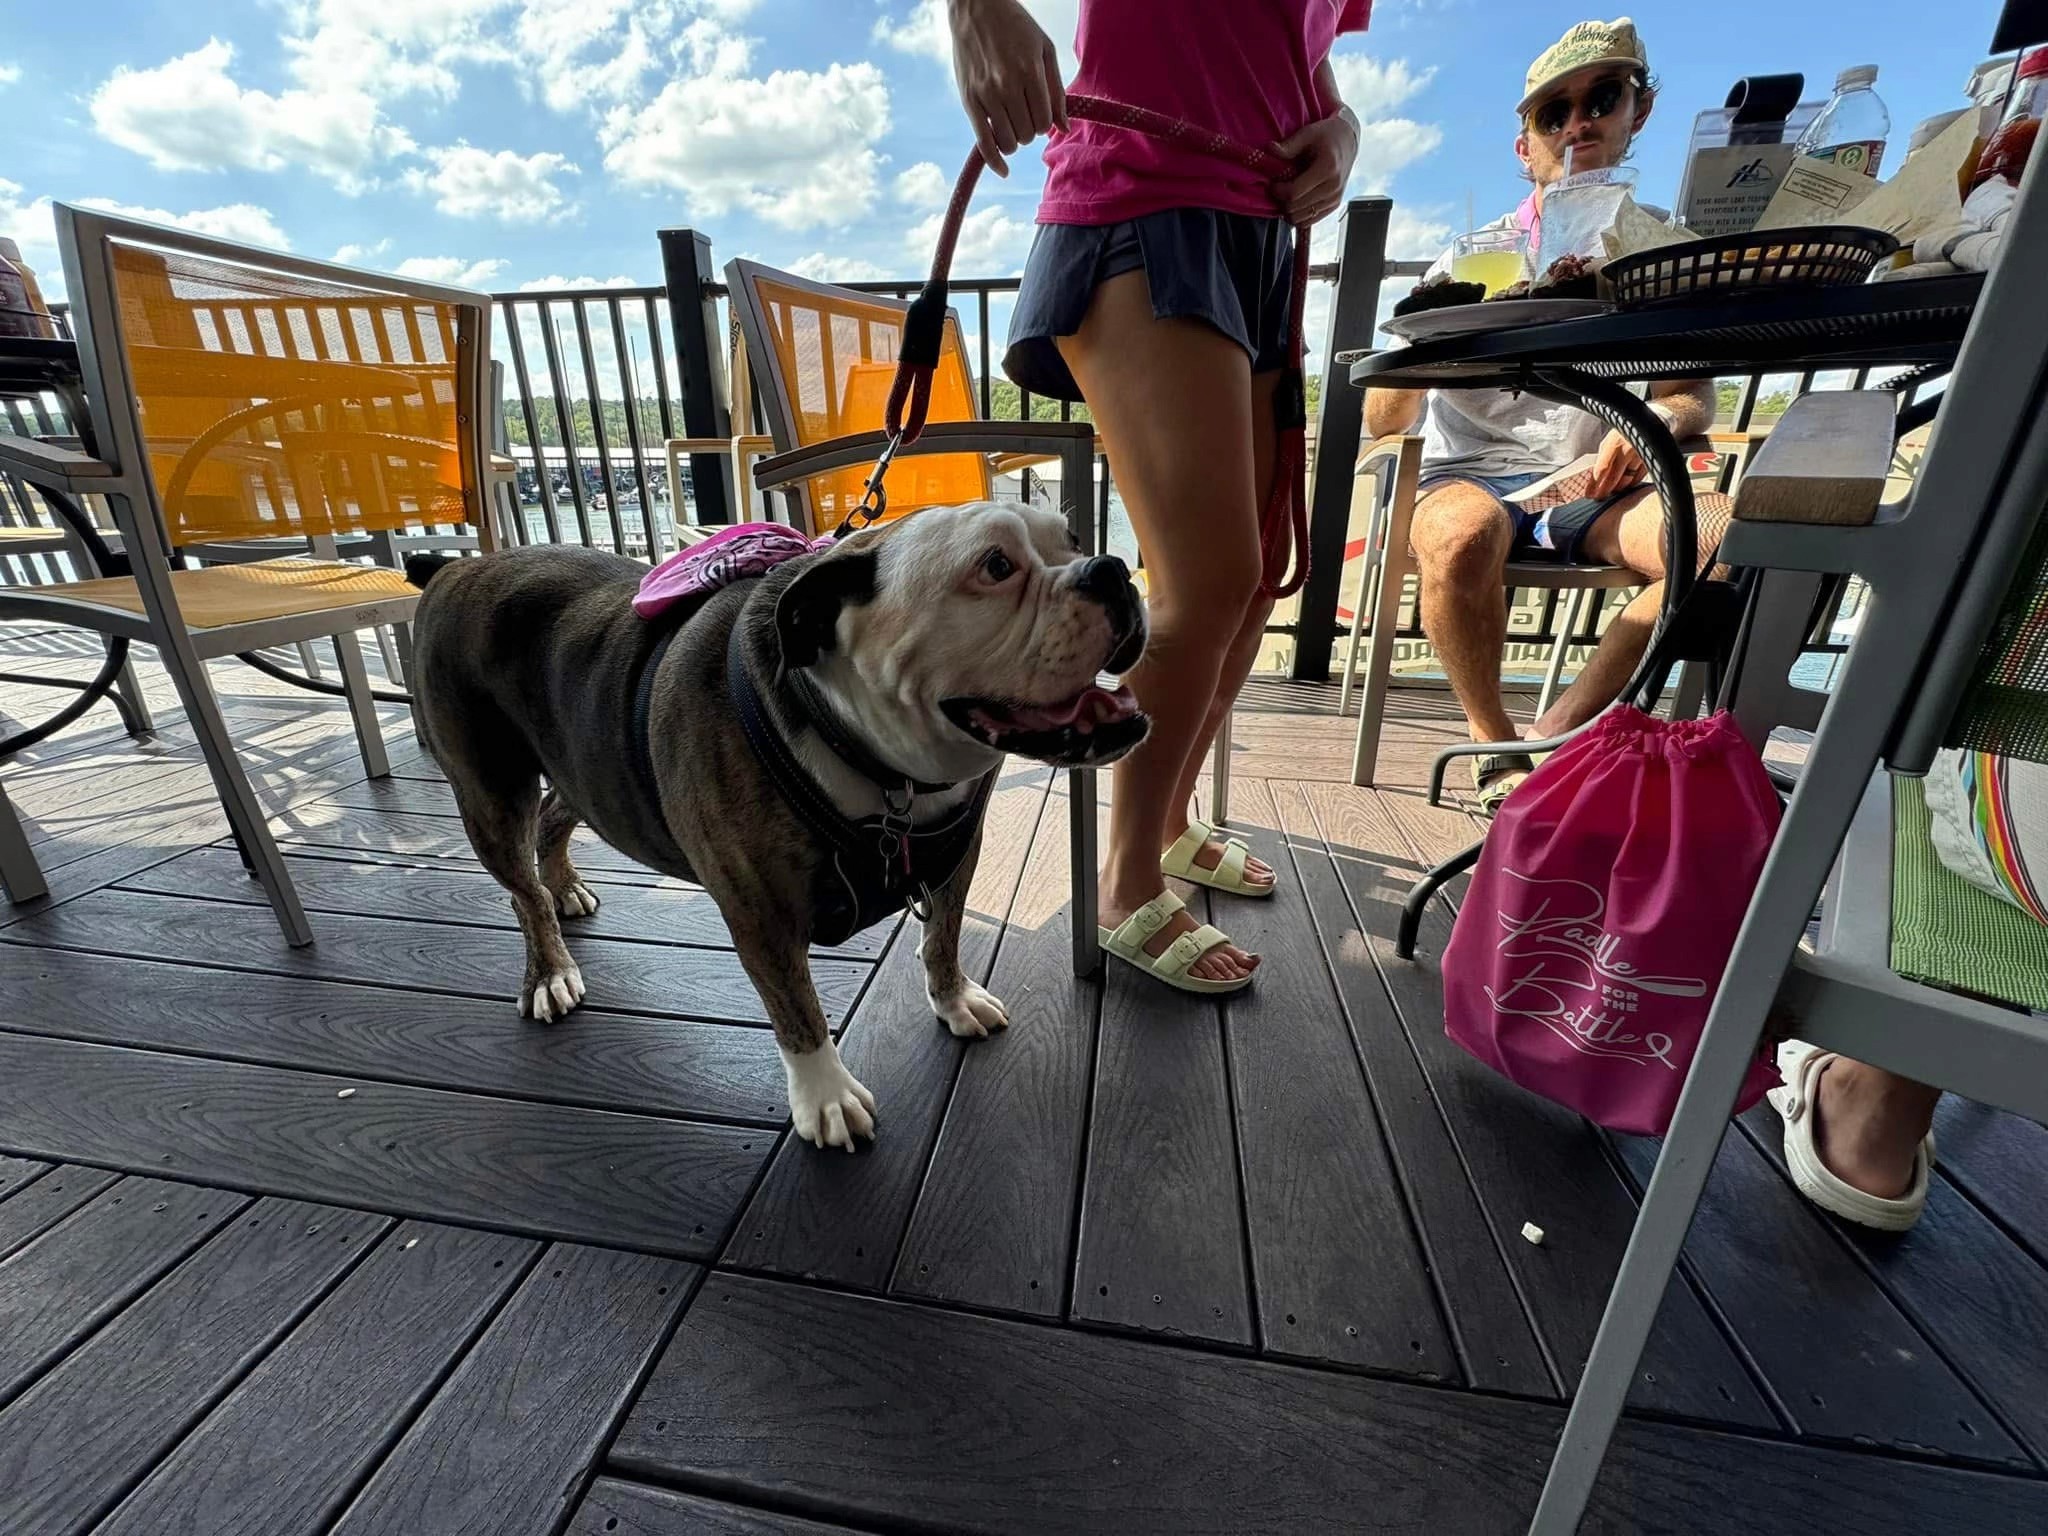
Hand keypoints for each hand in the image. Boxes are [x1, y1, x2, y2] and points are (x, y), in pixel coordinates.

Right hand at [949, 0, 1066, 177]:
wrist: (976, 8)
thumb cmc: (1015, 27)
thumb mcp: (1044, 49)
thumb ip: (1056, 89)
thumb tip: (1064, 128)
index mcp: (1029, 72)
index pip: (1045, 121)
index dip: (1046, 122)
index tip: (1041, 112)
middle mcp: (1006, 86)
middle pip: (1028, 134)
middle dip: (1031, 130)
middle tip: (1026, 114)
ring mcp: (985, 95)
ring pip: (1009, 142)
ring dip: (1016, 139)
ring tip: (1013, 123)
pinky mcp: (969, 100)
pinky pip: (983, 142)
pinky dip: (995, 161)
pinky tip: (1004, 171)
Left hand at [1273, 109, 1359, 224]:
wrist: (1347, 142)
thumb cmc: (1327, 136)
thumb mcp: (1307, 133)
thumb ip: (1289, 145)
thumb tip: (1270, 149)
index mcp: (1327, 168)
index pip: (1294, 192)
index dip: (1278, 191)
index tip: (1273, 184)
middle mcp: (1333, 187)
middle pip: (1296, 208)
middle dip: (1281, 201)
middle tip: (1278, 189)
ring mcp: (1335, 199)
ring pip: (1301, 218)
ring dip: (1288, 210)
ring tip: (1286, 195)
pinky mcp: (1334, 206)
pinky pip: (1310, 221)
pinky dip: (1298, 216)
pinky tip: (1295, 202)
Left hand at [1587, 428, 1646, 497]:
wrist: (1650, 422)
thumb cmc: (1625, 433)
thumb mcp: (1610, 440)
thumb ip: (1604, 457)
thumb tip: (1595, 477)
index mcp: (1614, 443)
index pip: (1602, 469)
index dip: (1594, 484)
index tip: (1589, 493)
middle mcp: (1627, 450)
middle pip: (1614, 478)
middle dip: (1604, 491)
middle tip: (1598, 497)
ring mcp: (1640, 456)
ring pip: (1627, 480)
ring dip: (1618, 488)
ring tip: (1611, 491)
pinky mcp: (1650, 460)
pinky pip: (1638, 478)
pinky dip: (1631, 483)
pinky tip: (1626, 485)